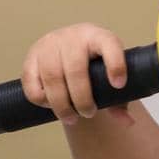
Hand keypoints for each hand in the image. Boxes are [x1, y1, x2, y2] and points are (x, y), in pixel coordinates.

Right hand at [20, 23, 134, 126]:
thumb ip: (119, 99)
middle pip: (76, 69)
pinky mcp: (31, 56)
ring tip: (71, 118)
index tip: (119, 85)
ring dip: (61, 104)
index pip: (109, 44)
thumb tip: (127, 122)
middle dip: (82, 98)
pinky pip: (32, 82)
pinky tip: (50, 105)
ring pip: (52, 77)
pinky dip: (41, 99)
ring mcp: (49, 44)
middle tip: (89, 114)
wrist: (68, 51)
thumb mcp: (108, 76)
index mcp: (98, 36)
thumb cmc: (94, 66)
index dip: (116, 64)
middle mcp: (73, 36)